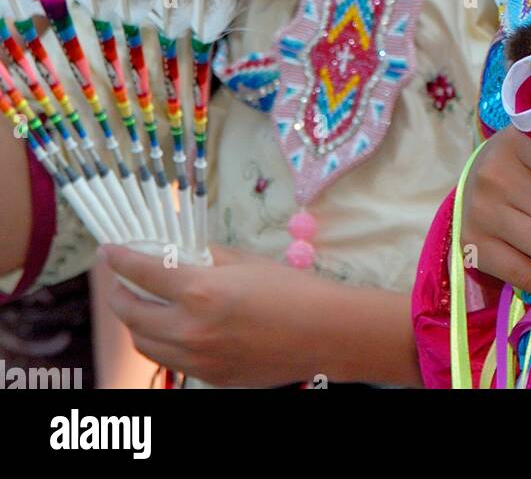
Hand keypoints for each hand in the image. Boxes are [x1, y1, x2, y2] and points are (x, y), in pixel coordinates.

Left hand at [99, 242, 326, 387]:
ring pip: (145, 344)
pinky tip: (172, 328)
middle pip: (133, 314)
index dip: (120, 260)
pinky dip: (161, 342)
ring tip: (141, 306)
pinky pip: (171, 360)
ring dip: (135, 323)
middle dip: (118, 295)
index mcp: (199, 292)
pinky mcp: (210, 377)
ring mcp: (198, 359)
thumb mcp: (245, 262)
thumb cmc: (291, 290)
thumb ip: (206, 256)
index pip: (142, 273)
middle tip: (119, 281)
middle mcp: (190, 329)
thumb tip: (180, 252)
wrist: (324, 333)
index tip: (109, 251)